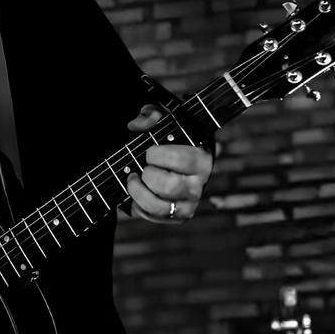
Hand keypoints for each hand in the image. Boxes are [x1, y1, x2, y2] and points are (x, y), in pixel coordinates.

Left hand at [125, 104, 213, 223]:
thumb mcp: (163, 122)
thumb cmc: (170, 140)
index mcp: (200, 159)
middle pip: (169, 186)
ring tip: (134, 180)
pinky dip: (139, 205)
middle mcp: (198, 185)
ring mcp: (188, 204)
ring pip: (160, 207)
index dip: (158, 155)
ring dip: (139, 192)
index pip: (181, 160)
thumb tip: (136, 125)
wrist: (174, 163)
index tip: (149, 152)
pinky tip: (137, 192)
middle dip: (148, 174)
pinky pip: (153, 217)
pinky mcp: (176, 217)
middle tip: (143, 167)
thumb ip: (150, 115)